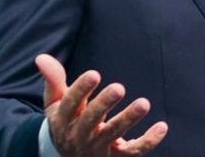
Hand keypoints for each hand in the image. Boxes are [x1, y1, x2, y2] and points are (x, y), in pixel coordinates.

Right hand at [35, 54, 167, 155]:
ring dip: (128, 119)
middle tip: (119, 88)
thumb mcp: (55, 103)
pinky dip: (148, 141)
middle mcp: (79, 134)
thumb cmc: (66, 121)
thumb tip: (42, 57)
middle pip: (91, 120)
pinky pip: (133, 151)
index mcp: (64, 119)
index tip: (94, 74)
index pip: (70, 103)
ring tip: (144, 103)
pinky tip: (162, 126)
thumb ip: (53, 80)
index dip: (81, 89)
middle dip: (104, 104)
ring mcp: (97, 147)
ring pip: (113, 134)